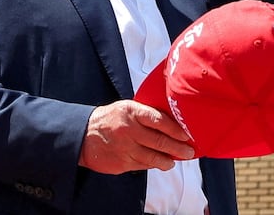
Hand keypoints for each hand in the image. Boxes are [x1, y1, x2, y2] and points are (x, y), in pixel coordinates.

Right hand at [78, 100, 194, 173]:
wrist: (84, 135)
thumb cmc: (111, 118)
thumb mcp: (127, 107)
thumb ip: (146, 112)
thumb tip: (172, 119)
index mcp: (132, 112)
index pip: (159, 120)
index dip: (176, 129)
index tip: (187, 134)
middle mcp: (129, 130)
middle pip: (159, 141)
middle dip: (178, 148)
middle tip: (189, 151)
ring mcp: (125, 148)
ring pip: (153, 157)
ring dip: (168, 160)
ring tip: (176, 160)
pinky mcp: (121, 163)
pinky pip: (143, 165)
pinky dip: (154, 165)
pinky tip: (161, 163)